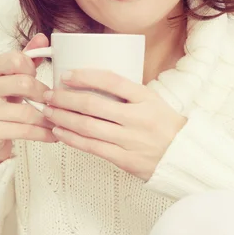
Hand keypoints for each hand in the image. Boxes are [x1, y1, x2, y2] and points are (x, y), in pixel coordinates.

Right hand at [0, 33, 55, 162]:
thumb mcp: (9, 77)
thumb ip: (26, 58)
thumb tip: (43, 38)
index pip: (16, 60)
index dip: (33, 69)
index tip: (38, 78)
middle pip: (23, 83)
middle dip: (43, 94)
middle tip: (54, 101)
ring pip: (26, 111)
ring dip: (47, 117)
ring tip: (58, 119)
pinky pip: (23, 130)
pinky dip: (42, 133)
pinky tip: (52, 134)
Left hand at [43, 69, 187, 180]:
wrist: (184, 157)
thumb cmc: (165, 125)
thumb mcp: (153, 100)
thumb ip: (127, 92)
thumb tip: (92, 81)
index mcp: (145, 97)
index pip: (112, 81)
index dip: (86, 76)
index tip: (66, 75)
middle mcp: (137, 117)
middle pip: (93, 104)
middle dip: (65, 99)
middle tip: (48, 95)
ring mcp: (130, 139)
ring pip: (88, 126)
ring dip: (63, 118)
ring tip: (48, 112)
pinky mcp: (125, 159)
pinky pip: (92, 147)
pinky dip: (72, 139)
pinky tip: (59, 132)